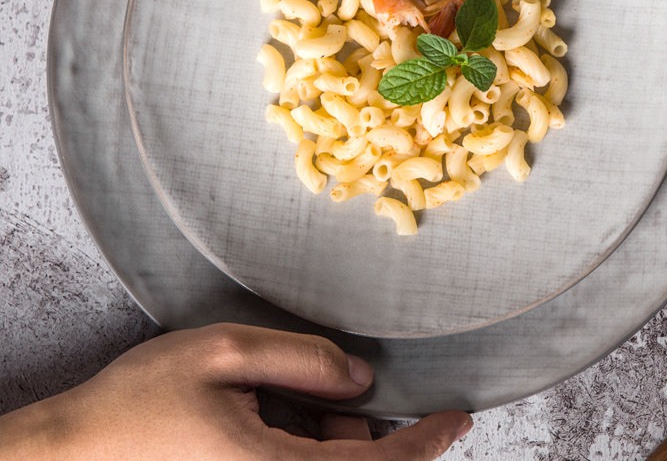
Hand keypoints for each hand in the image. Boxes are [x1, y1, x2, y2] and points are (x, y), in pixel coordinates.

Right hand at [0, 323, 471, 459]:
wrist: (69, 453)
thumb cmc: (140, 402)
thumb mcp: (223, 353)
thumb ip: (302, 360)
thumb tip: (360, 376)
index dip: (425, 443)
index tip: (458, 417)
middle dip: (357, 422)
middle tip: (323, 376)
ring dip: (323, 428)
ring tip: (273, 387)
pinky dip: (298, 437)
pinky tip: (262, 406)